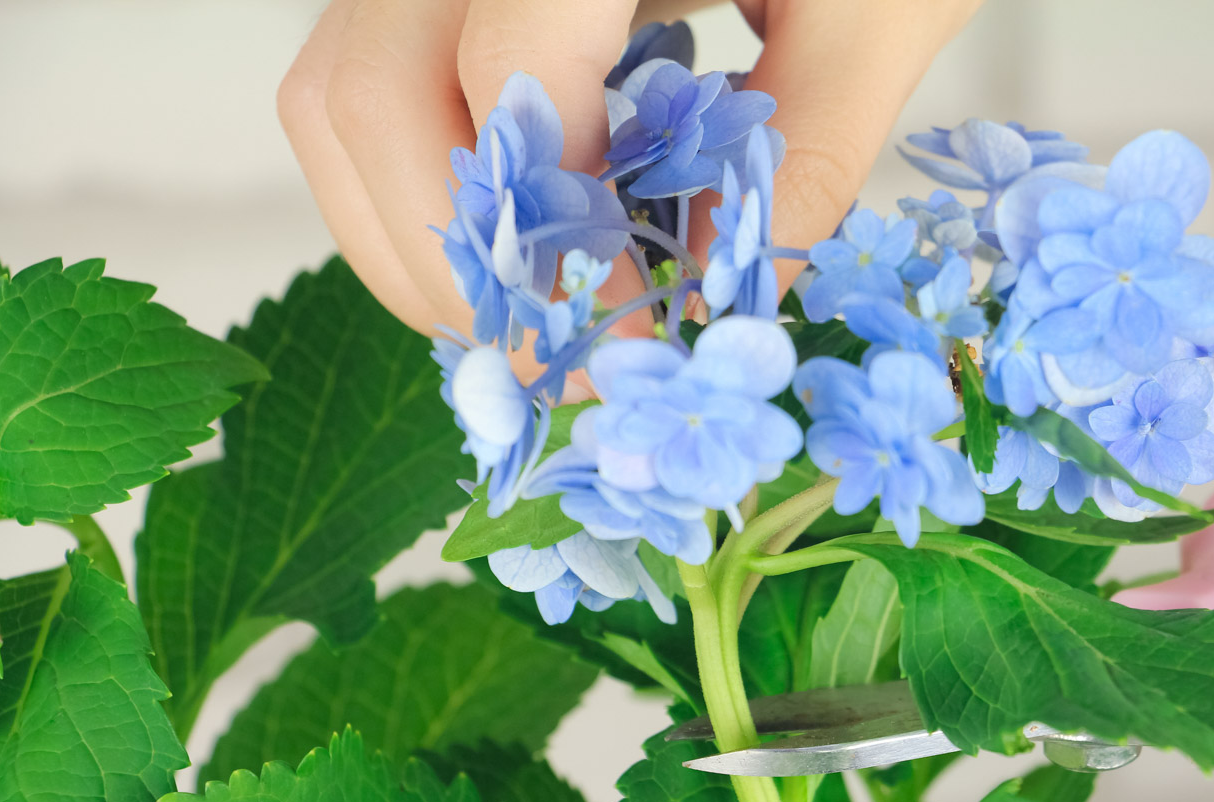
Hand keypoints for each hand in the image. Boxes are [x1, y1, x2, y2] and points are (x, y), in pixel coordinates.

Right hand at [278, 0, 981, 352]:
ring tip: (530, 317)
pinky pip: (356, 91)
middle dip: (460, 265)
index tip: (637, 330)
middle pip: (366, 97)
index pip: (512, 70)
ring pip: (333, 101)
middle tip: (562, 355)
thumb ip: (808, 147)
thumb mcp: (879, 3)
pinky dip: (415, 193)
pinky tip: (516, 246)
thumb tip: (720, 299)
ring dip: (417, 241)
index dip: (563, 232)